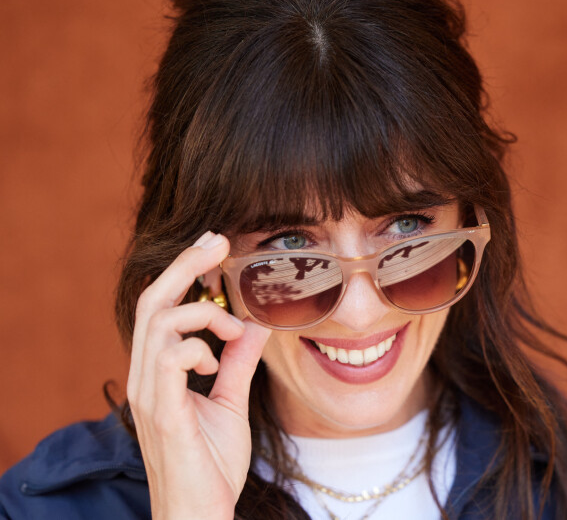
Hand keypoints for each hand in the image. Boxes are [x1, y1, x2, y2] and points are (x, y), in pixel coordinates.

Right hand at [127, 232, 270, 519]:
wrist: (198, 515)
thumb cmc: (211, 462)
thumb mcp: (230, 401)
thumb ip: (237, 362)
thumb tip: (254, 325)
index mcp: (157, 369)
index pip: (160, 305)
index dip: (182, 271)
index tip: (212, 245)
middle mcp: (144, 374)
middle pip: (151, 299)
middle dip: (184, 265)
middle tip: (216, 241)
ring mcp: (148, 392)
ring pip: (158, 321)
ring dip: (199, 312)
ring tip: (230, 326)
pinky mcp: (161, 411)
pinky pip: (169, 358)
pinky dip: (196, 347)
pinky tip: (213, 364)